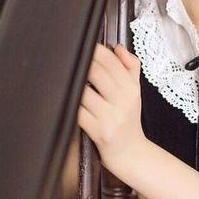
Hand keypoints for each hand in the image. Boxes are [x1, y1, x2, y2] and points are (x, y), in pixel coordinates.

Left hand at [78, 42, 145, 173]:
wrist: (131, 153)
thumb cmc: (129, 119)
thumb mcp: (135, 91)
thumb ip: (130, 67)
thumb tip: (118, 47)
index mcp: (132, 88)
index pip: (113, 63)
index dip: (97, 51)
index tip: (84, 44)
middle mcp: (124, 101)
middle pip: (98, 73)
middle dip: (82, 63)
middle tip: (68, 56)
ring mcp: (111, 117)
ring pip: (85, 91)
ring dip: (73, 83)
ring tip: (63, 76)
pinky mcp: (98, 131)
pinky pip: (79, 112)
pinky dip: (71, 104)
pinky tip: (65, 98)